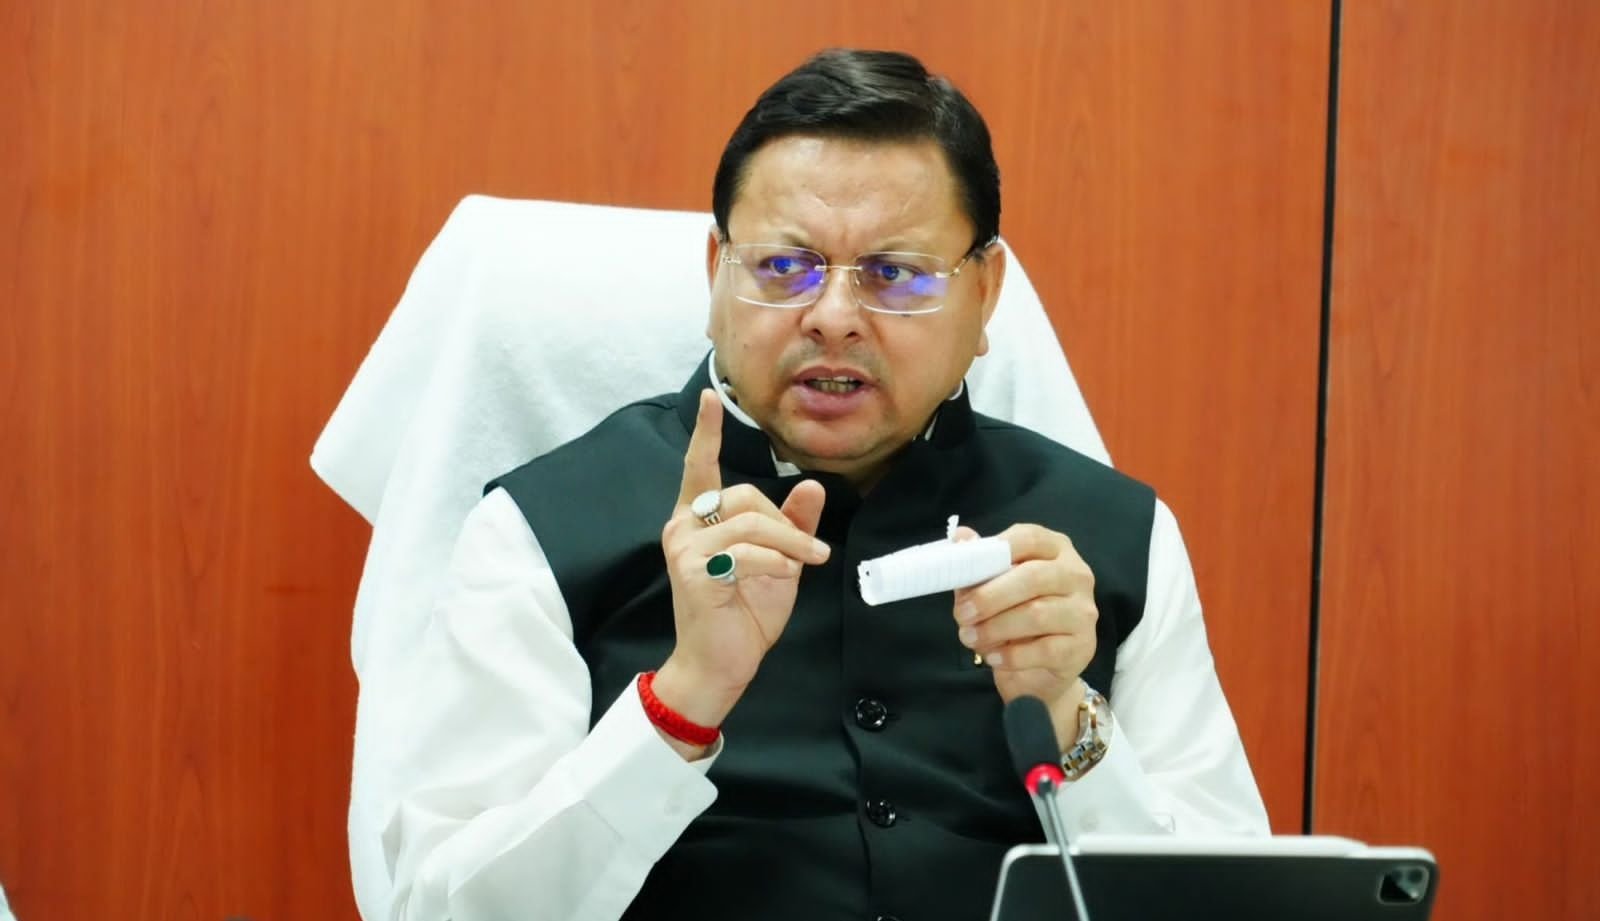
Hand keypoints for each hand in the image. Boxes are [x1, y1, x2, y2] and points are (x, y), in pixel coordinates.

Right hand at [654, 390, 828, 735]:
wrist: (722, 664)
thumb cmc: (744, 613)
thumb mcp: (778, 563)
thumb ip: (792, 525)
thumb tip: (812, 485)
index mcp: (697, 520)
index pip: (699, 467)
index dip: (706, 433)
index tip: (711, 398)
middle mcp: (683, 527)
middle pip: (743, 497)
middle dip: (784, 523)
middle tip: (812, 552)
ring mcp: (683, 549)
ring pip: (750, 523)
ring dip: (789, 543)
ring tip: (809, 562)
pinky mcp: (692, 572)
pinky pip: (744, 552)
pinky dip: (775, 561)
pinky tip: (786, 575)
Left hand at [952, 524, 1096, 745]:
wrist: (1036, 668)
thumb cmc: (1012, 615)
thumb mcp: (991, 585)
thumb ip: (978, 563)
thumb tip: (960, 537)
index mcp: (1055, 549)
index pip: (1030, 538)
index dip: (997, 550)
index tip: (965, 568)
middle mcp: (1076, 575)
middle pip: (1033, 577)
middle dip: (989, 597)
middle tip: (961, 614)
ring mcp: (1083, 611)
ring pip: (1037, 614)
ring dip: (995, 628)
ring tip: (970, 638)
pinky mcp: (1082, 646)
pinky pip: (1044, 650)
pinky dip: (1012, 655)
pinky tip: (993, 658)